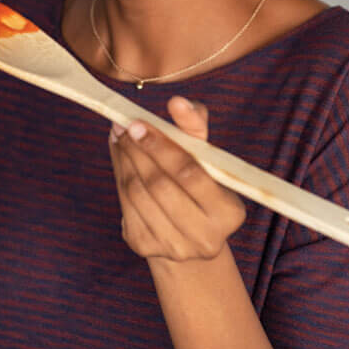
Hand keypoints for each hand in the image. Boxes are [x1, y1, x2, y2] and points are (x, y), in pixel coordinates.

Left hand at [109, 96, 245, 261]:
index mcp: (228, 213)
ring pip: (138, 193)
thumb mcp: (206, 156)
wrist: (187, 232)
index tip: (139, 122)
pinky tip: (120, 156)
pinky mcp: (144, 246)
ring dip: (125, 159)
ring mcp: (173, 247)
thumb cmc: (199, 182)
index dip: (162, 147)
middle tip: (124, 124)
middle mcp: (204, 238)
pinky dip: (120, 175)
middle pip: (160, 185)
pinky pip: (125, 204)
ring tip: (120, 135)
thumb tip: (178, 102)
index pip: (190, 174)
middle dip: (138, 150)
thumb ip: (195, 126)